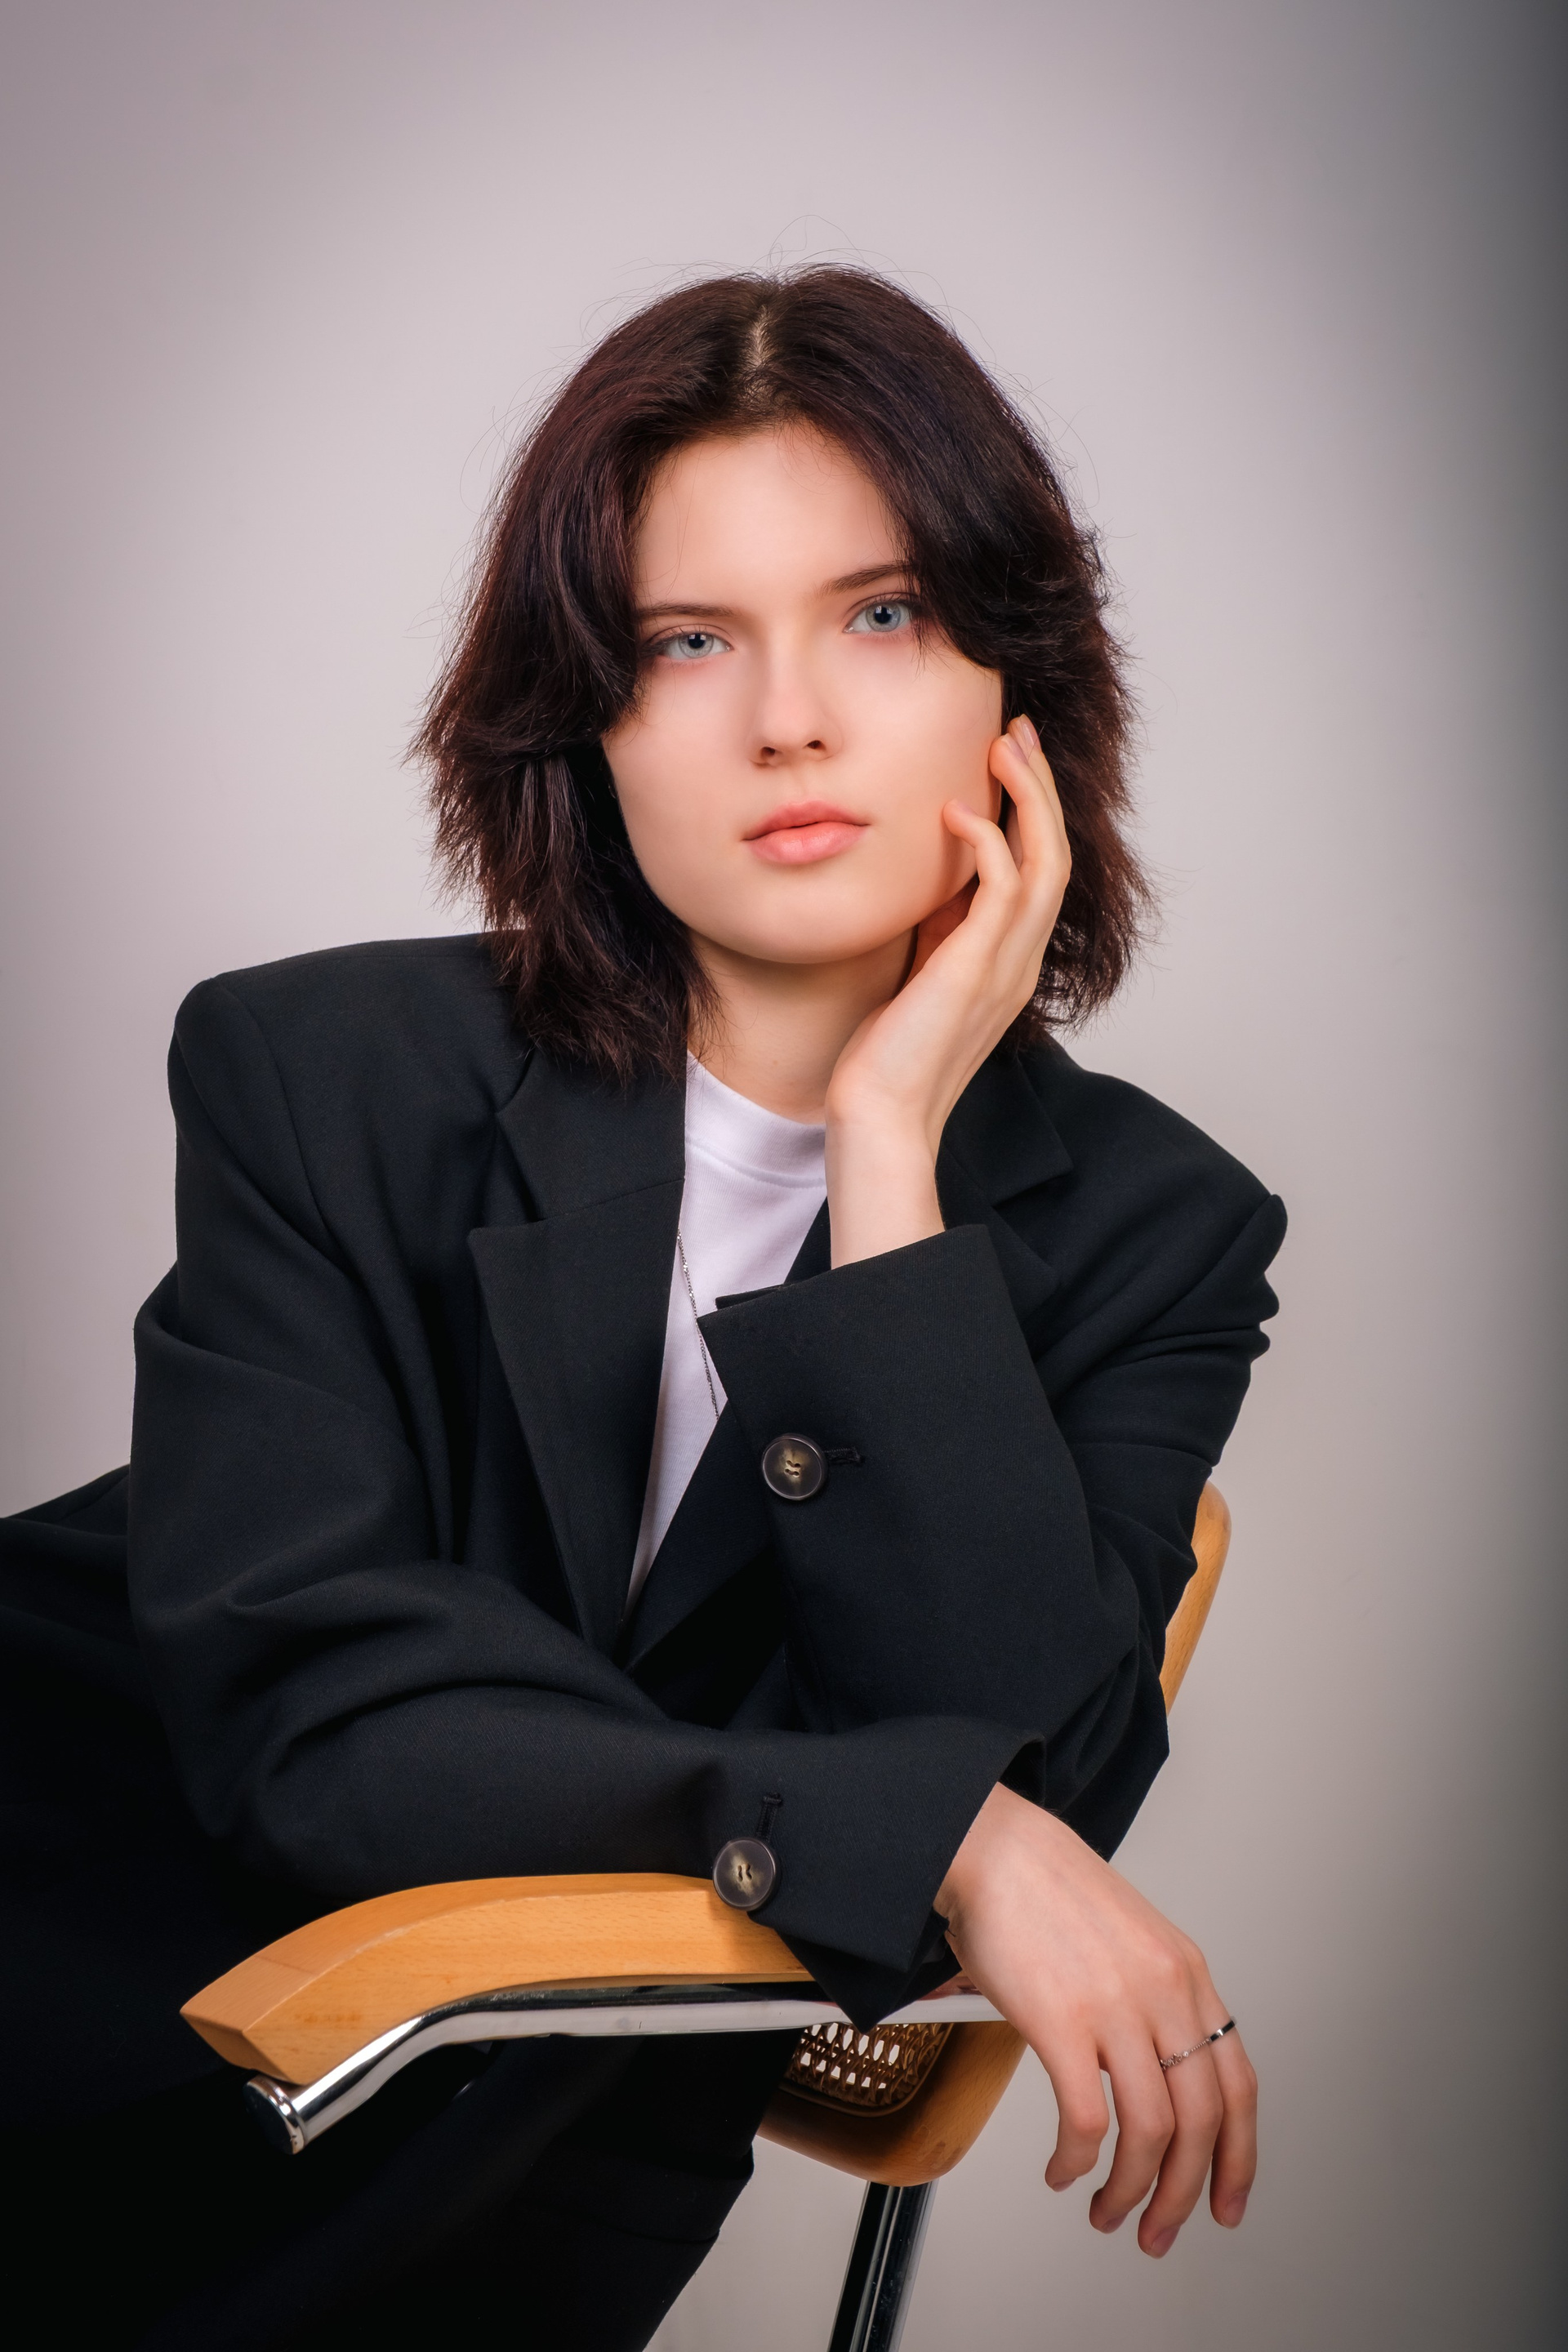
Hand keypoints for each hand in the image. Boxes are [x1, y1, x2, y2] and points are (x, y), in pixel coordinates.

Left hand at [824, 714, 1069, 1265]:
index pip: (1039, 870)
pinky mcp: (974, 971)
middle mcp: (1019, 960)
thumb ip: (938, 927)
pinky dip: (986, 844)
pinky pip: (1001, 891)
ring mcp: (1004, 966)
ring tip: (1002, 748)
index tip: (1008, 760)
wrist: (880, 1116)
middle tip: (1017, 732)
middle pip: (1054, 854)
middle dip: (1038, 788)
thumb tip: (936, 875)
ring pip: (1043, 863)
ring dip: (1027, 800)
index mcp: (1009, 961)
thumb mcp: (920, 972)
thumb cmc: (888, 1055)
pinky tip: (956, 810)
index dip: (1031, 811)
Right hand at [936, 1785, 1256, 2253]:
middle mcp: (1164, 1993)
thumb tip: (1155, 2082)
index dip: (1239, 2158)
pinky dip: (1077, 2161)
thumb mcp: (1133, 1941)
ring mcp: (1115, 2007)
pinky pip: (1087, 2120)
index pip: (1238, 2087)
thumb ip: (1155, 2004)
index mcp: (1188, 1976)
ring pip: (1150, 2132)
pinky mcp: (1061, 2020)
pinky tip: (1061, 2170)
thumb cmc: (1048, 1891)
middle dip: (1183, 2195)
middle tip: (1158, 2232)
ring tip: (1105, 2211)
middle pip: (1201, 2123)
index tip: (1226, 2202)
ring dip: (1129, 2191)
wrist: (993, 1847)